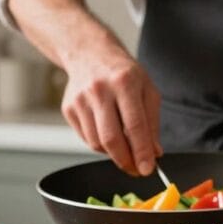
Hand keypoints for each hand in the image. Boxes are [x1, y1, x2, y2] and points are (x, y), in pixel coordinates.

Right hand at [62, 44, 162, 175]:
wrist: (91, 54)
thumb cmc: (123, 73)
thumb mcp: (147, 90)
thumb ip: (152, 123)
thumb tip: (154, 153)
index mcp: (124, 82)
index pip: (135, 125)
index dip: (141, 151)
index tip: (147, 168)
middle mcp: (99, 90)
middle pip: (111, 139)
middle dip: (126, 161)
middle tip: (136, 169)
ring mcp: (80, 100)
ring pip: (97, 143)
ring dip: (113, 154)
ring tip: (124, 148)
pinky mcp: (68, 108)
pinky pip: (86, 139)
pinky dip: (100, 144)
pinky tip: (108, 133)